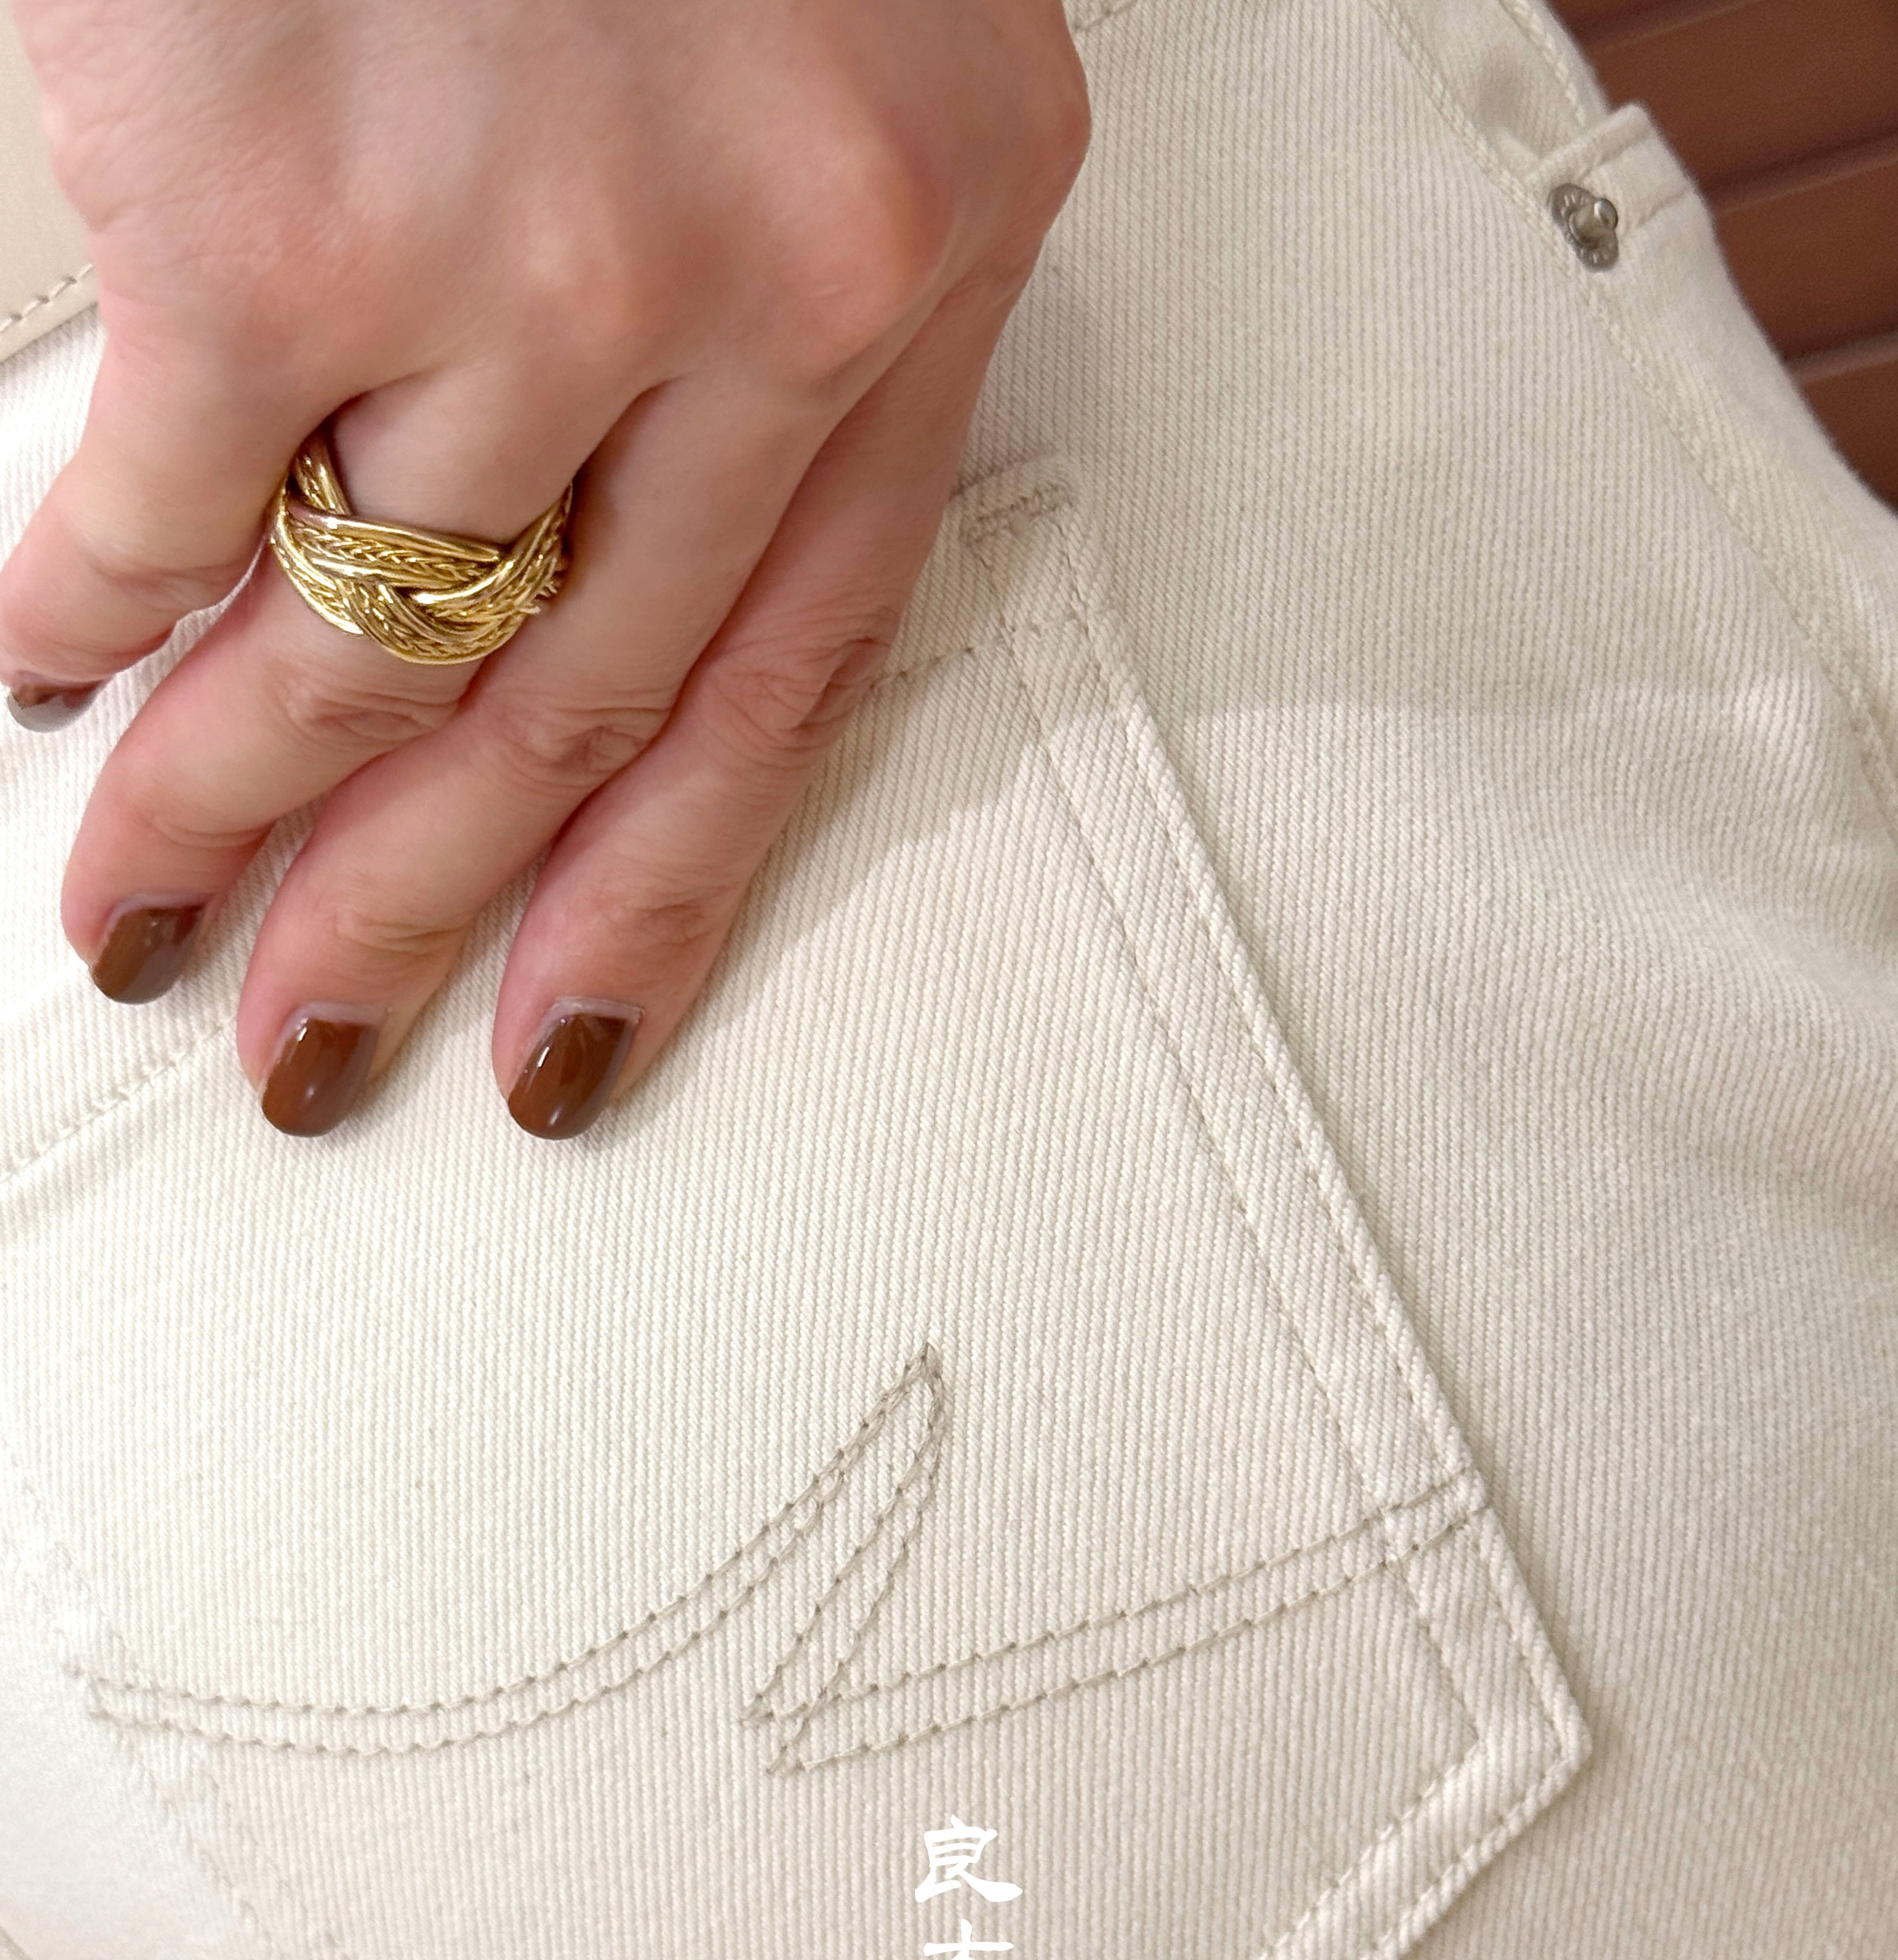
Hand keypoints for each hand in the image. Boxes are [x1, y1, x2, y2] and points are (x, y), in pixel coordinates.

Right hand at [0, 0, 1087, 1133]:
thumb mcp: (805, 53)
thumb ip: (746, 323)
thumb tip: (532, 609)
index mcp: (931, 240)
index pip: (798, 672)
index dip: (666, 897)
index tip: (561, 1044)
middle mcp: (779, 272)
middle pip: (581, 713)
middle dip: (418, 910)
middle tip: (309, 1036)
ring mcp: (536, 249)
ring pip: (373, 648)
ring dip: (228, 803)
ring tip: (139, 902)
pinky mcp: (287, 202)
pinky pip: (163, 509)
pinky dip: (85, 612)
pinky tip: (41, 672)